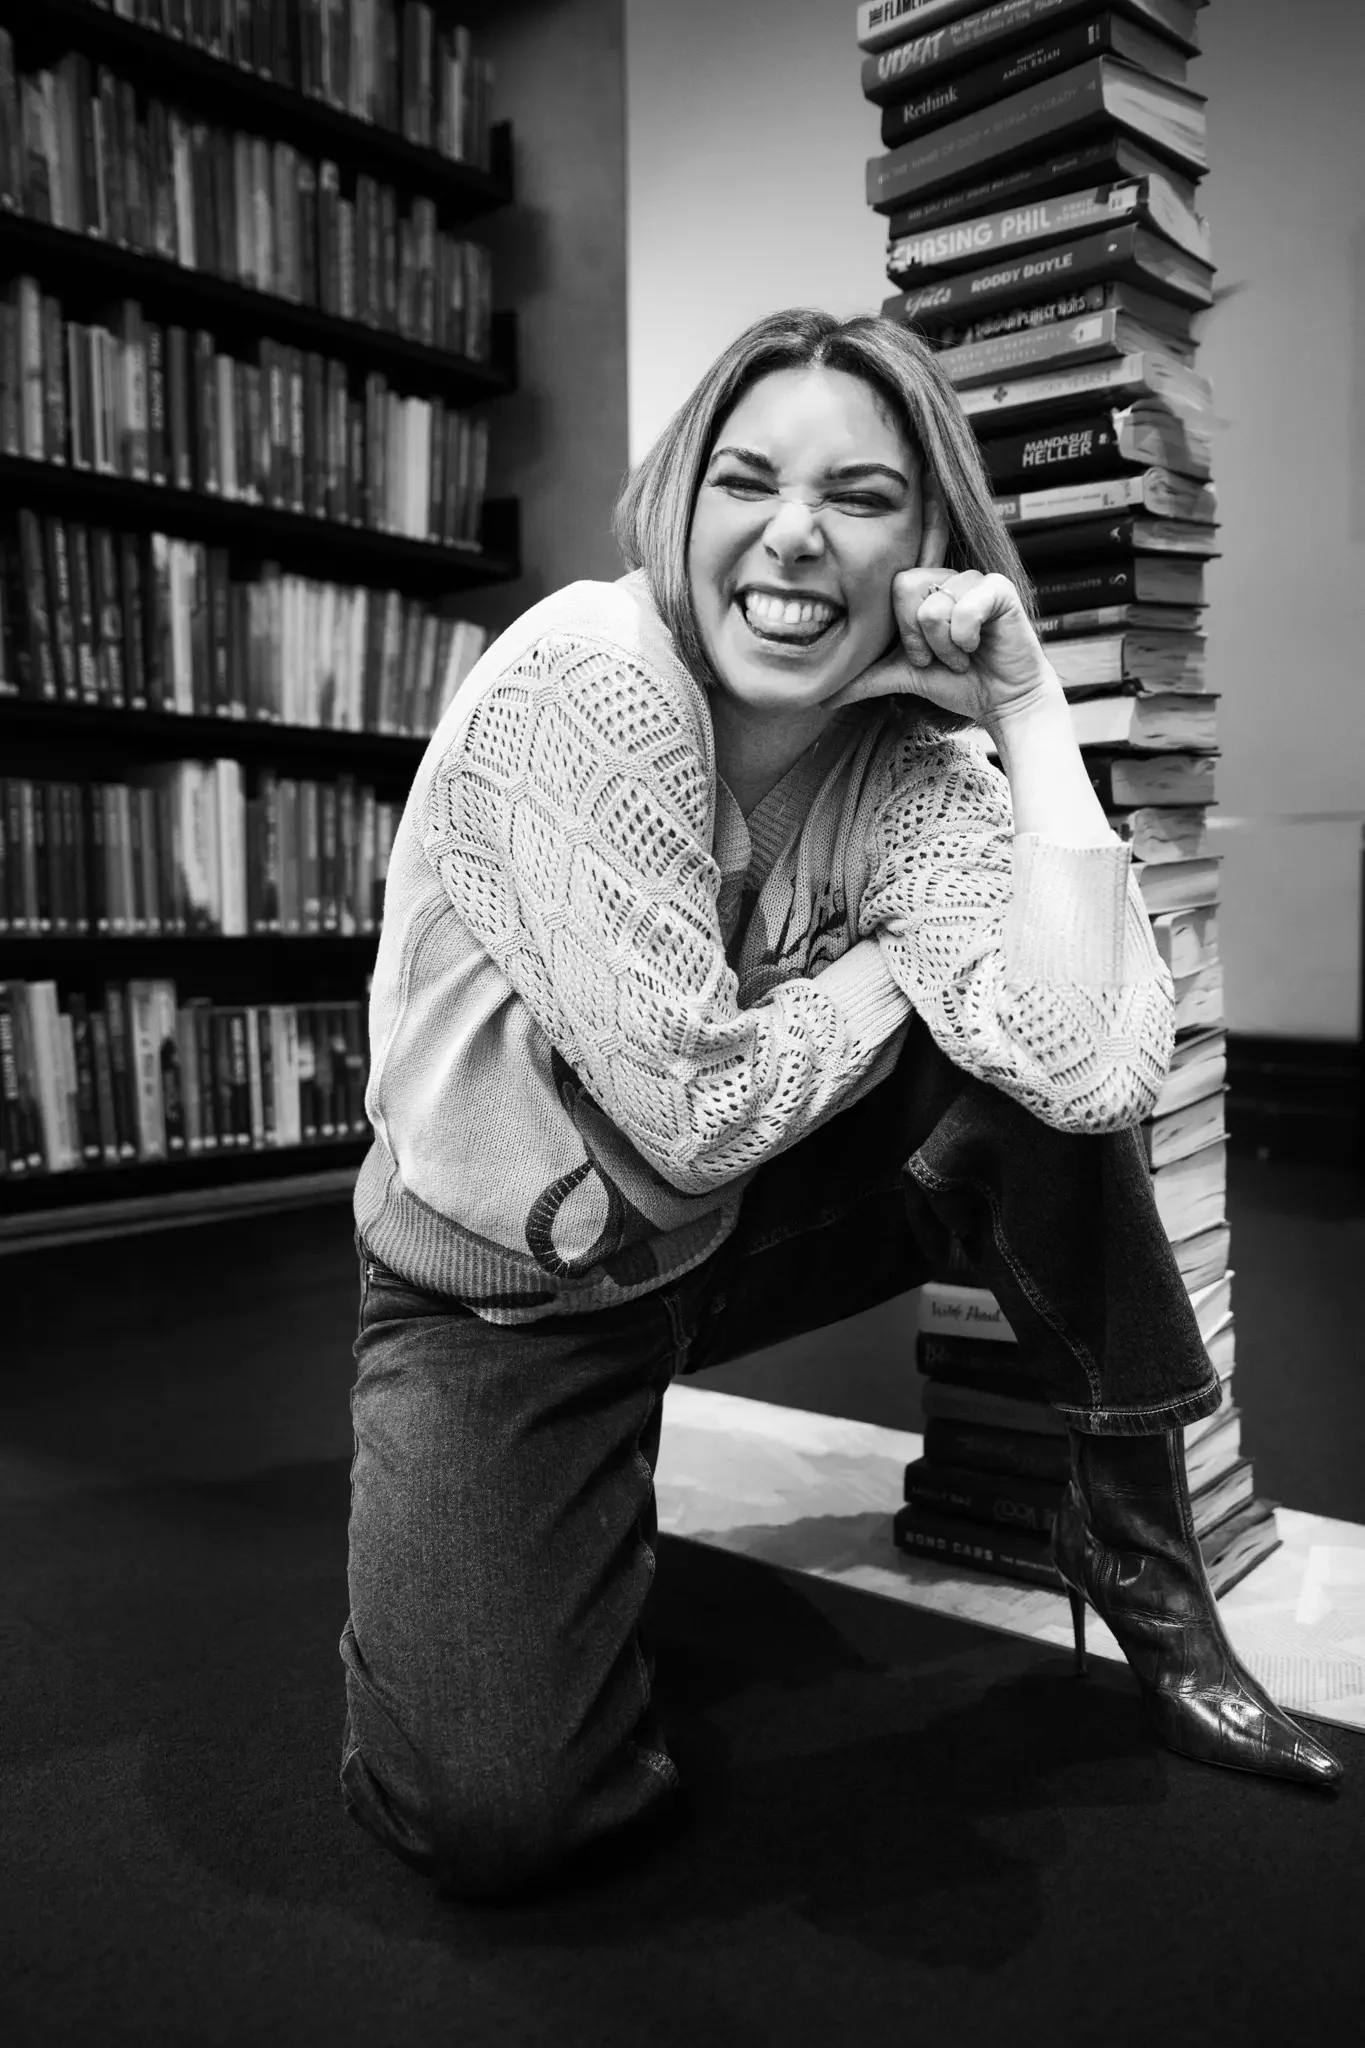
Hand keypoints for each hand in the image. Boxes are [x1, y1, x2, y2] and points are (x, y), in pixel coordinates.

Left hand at [826, 492, 1061, 736]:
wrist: (1003, 701)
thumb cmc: (959, 683)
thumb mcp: (903, 677)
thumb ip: (865, 678)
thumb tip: (821, 697)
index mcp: (924, 590)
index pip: (892, 587)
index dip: (903, 631)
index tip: (922, 655)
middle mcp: (947, 577)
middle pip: (906, 587)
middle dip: (920, 637)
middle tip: (941, 657)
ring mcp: (974, 580)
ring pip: (933, 605)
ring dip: (945, 646)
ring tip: (964, 655)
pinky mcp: (999, 589)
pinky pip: (965, 606)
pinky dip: (966, 638)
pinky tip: (980, 646)